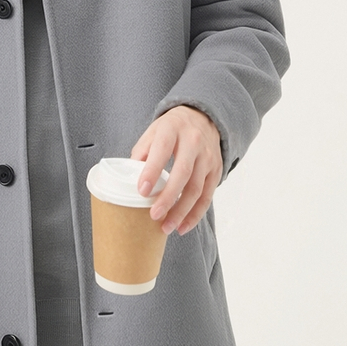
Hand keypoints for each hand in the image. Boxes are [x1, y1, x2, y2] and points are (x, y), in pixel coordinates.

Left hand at [131, 105, 222, 235]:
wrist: (201, 118)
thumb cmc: (171, 129)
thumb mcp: (152, 132)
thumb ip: (141, 153)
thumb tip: (130, 180)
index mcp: (172, 129)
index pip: (162, 150)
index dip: (152, 171)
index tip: (141, 191)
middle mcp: (193, 142)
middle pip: (183, 173)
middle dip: (168, 197)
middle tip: (154, 215)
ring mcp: (208, 157)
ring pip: (197, 188)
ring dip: (182, 211)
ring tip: (166, 227)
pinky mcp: (216, 170)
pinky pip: (207, 196)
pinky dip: (195, 214)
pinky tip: (183, 226)